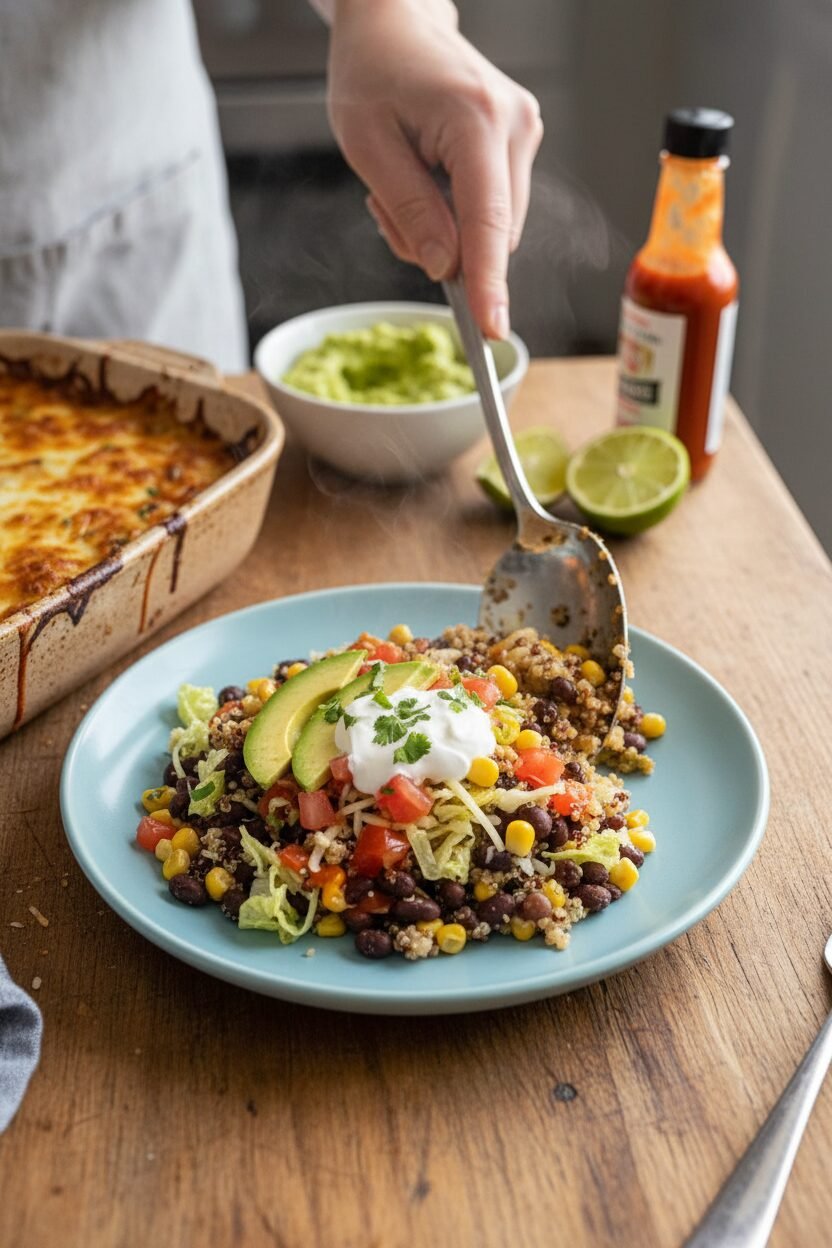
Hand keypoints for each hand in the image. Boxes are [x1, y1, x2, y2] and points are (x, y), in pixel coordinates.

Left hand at [327, 0, 542, 337]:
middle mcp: (515, 125)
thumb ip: (410, 210)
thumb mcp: (367, 145)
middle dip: (443, 246)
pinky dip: (458, 215)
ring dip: (448, 230)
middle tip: (386, 207)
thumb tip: (446, 268)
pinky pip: (495, 208)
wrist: (396, 21)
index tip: (491, 330)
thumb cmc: (372, 71)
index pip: (489, 222)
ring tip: (402, 183)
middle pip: (494, 233)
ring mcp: (525, 132)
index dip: (488, 284)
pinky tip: (427, 181)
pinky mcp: (521, 142)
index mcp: (476, 120)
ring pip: (495, 227)